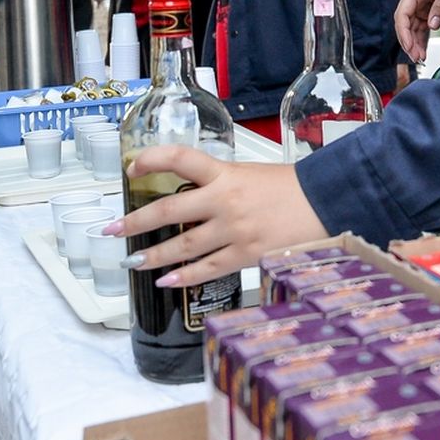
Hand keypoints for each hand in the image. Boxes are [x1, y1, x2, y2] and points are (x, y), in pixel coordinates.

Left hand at [110, 148, 327, 286]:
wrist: (327, 203)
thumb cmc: (291, 189)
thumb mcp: (251, 175)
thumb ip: (221, 185)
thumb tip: (193, 202)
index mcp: (226, 173)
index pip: (182, 158)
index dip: (152, 160)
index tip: (131, 166)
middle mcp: (225, 200)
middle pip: (170, 211)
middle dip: (136, 222)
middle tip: (112, 230)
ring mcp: (235, 230)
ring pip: (184, 246)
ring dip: (154, 255)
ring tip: (133, 262)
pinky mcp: (247, 255)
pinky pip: (208, 269)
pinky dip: (184, 276)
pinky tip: (167, 281)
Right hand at [395, 0, 439, 62]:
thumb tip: (432, 25)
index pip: (402, 14)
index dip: (403, 31)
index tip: (409, 45)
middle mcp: (413, 0)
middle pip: (404, 24)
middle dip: (407, 41)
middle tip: (415, 56)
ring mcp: (418, 7)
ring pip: (410, 29)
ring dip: (413, 43)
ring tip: (420, 58)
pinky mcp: (425, 13)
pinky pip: (419, 29)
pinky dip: (420, 40)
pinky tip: (422, 51)